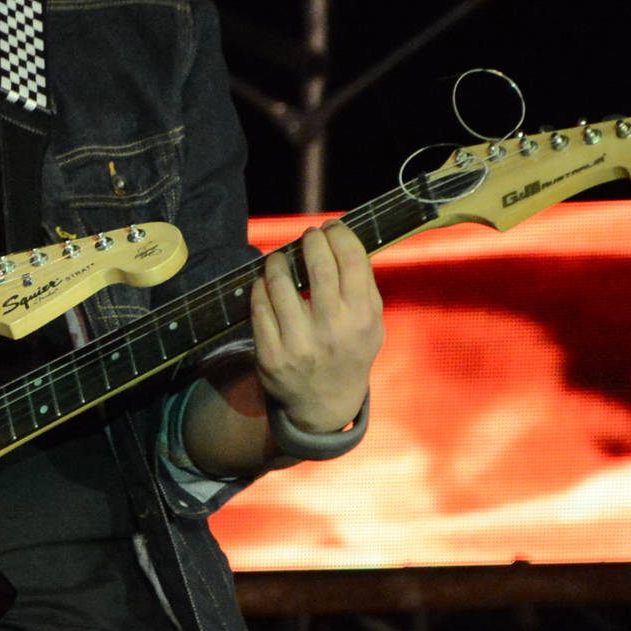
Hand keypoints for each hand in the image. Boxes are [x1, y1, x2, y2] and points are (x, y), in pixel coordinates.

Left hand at [251, 222, 383, 432]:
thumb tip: (344, 240)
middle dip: (310, 242)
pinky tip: (264, 282)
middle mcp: (332, 330)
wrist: (324, 404)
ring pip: (280, 284)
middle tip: (307, 235)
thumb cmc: (349, 351)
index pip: (350, 261)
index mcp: (361, 319)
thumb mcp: (371, 325)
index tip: (330, 227)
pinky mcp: (270, 354)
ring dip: (278, 262)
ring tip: (279, 258)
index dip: (339, 236)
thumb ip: (363, 286)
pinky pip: (258, 308)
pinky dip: (260, 287)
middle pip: (318, 267)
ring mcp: (298, 343)